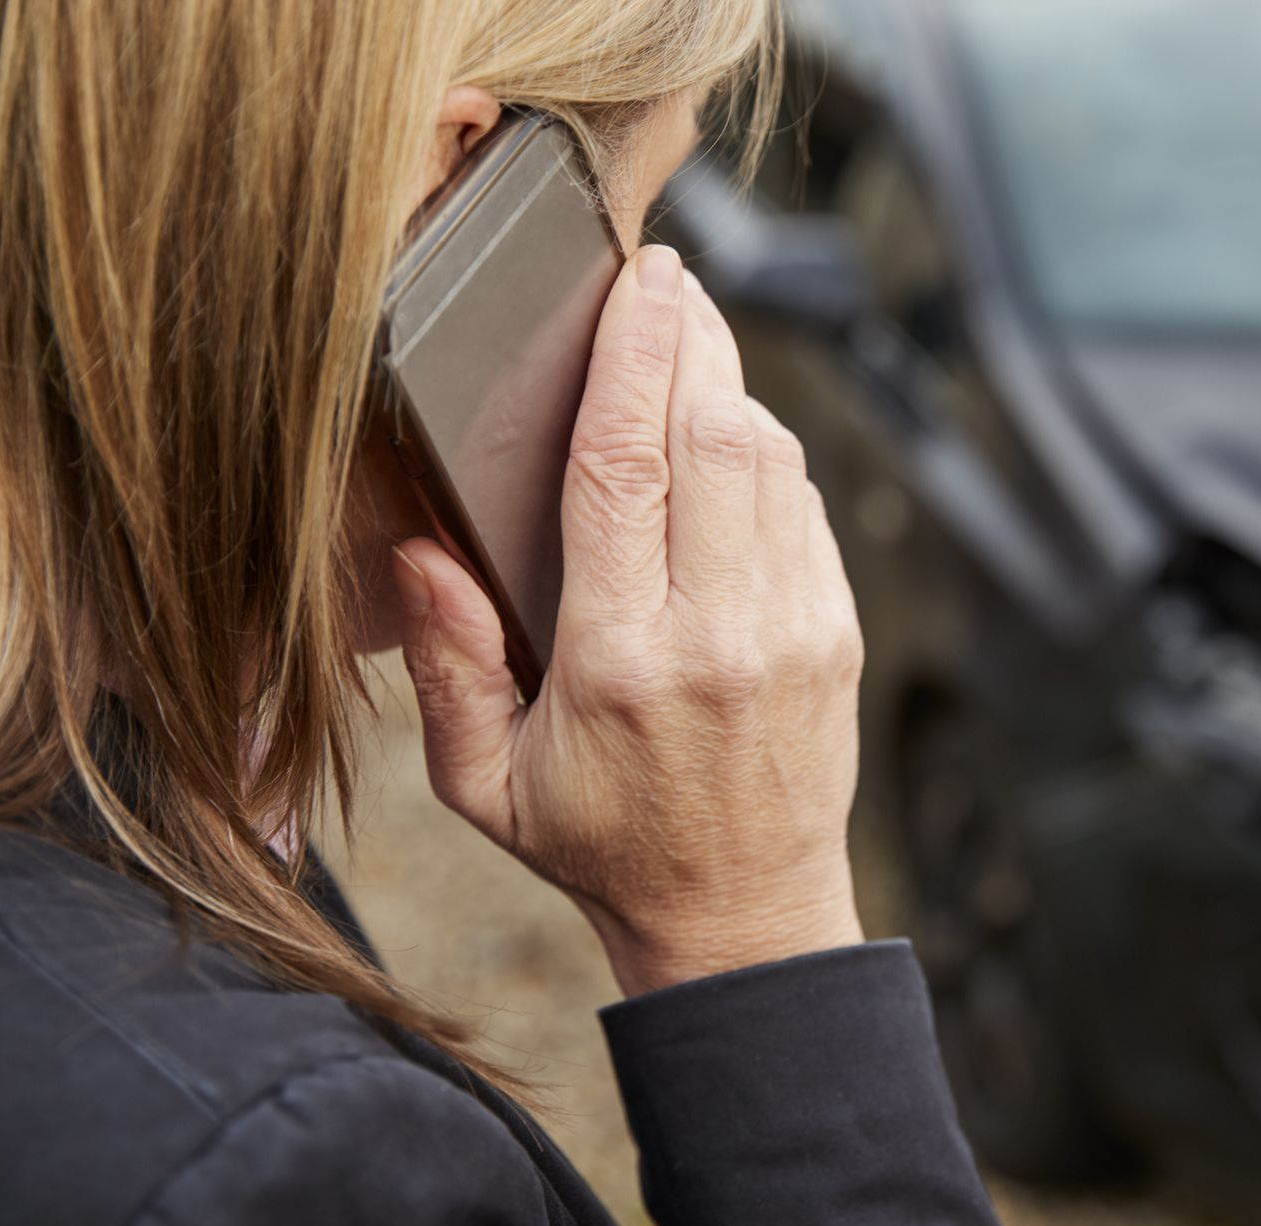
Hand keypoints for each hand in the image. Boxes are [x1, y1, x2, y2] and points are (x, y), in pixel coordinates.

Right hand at [389, 245, 865, 994]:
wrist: (744, 913)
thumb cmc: (602, 845)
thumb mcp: (484, 781)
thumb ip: (446, 662)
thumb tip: (422, 547)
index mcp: (621, 658)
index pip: (623, 467)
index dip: (628, 356)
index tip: (632, 281)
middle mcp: (719, 631)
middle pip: (715, 434)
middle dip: (691, 338)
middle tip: (664, 278)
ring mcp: (795, 628)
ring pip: (772, 459)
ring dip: (731, 386)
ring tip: (689, 342)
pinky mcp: (838, 632)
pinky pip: (806, 507)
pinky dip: (768, 454)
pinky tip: (729, 435)